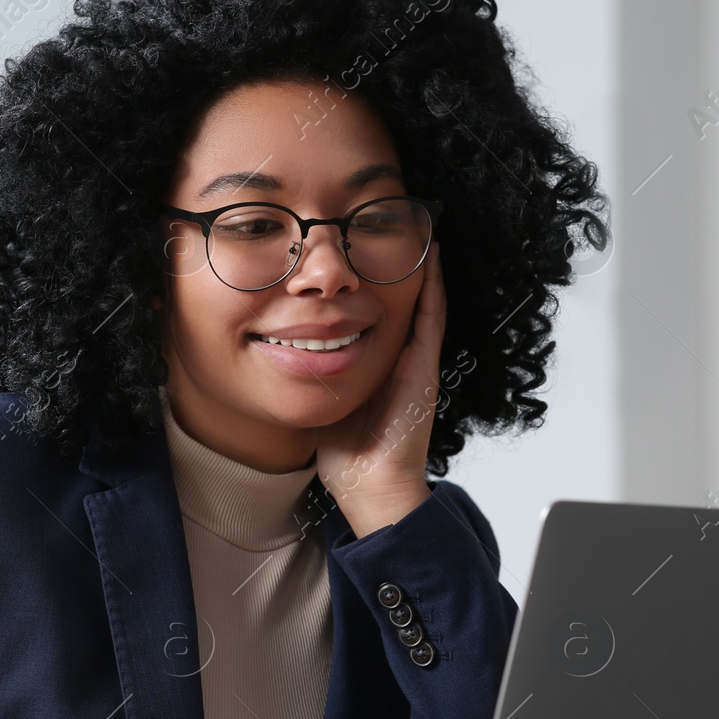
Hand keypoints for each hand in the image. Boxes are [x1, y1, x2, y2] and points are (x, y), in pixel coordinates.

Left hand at [315, 243, 445, 537]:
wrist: (371, 486)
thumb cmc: (347, 457)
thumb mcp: (324, 400)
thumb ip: (314, 376)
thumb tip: (285, 352)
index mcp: (379, 370)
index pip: (377, 318)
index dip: (372, 288)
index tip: (360, 259)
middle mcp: (401, 363)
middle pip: (401, 306)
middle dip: (396, 272)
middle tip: (393, 233)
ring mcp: (416, 364)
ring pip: (422, 305)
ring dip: (422, 269)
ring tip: (419, 232)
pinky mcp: (424, 369)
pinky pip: (431, 320)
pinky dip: (433, 288)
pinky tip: (431, 258)